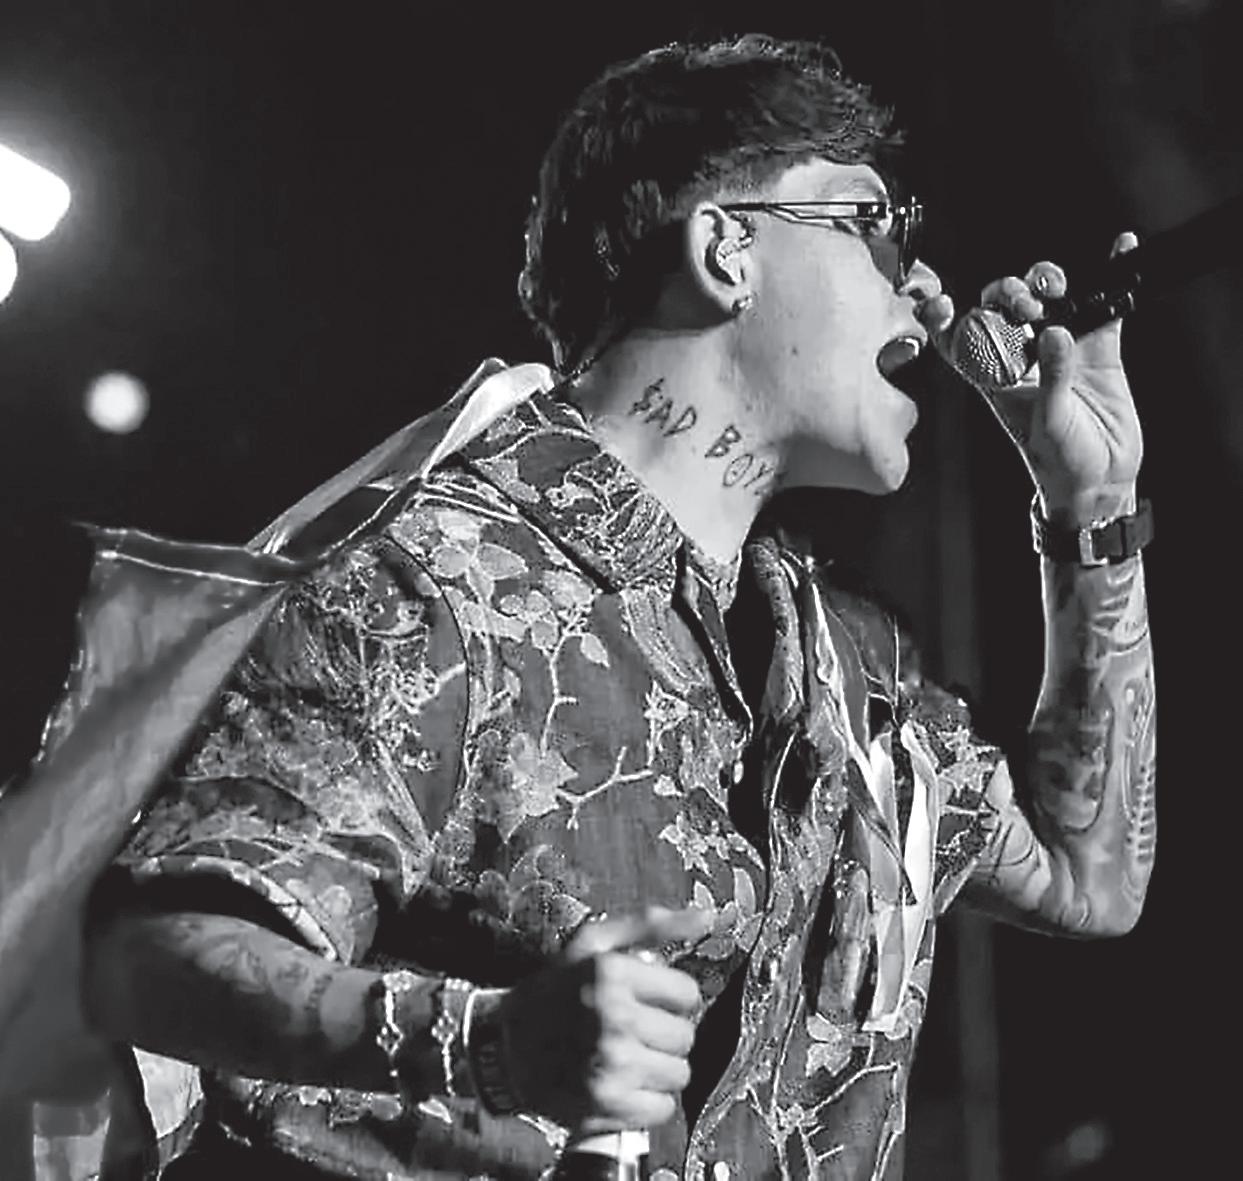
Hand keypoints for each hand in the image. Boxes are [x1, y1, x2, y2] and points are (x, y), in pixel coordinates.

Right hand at [495, 905, 711, 1131]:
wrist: (505, 1047)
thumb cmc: (556, 990)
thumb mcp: (594, 944)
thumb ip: (651, 926)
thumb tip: (705, 916)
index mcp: (613, 973)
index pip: (687, 993)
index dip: (669, 997)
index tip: (648, 1000)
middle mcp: (614, 1018)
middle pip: (685, 1036)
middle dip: (664, 1032)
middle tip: (634, 1030)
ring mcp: (612, 1065)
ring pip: (679, 1074)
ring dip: (658, 1068)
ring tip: (628, 1058)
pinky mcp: (607, 1105)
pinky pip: (662, 1109)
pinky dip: (647, 1101)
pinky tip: (623, 1085)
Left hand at [960, 235, 1143, 523]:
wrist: (1101, 477)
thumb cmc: (1059, 460)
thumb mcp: (1047, 423)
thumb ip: (1051, 379)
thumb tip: (1055, 334)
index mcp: (992, 376)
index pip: (957, 340)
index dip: (943, 318)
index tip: (941, 302)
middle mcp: (1021, 355)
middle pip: (1002, 306)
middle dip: (1006, 294)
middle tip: (1024, 307)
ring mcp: (1059, 346)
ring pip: (1046, 297)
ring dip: (1045, 281)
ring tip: (1054, 290)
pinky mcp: (1097, 345)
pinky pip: (1102, 304)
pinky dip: (1110, 276)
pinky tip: (1119, 248)